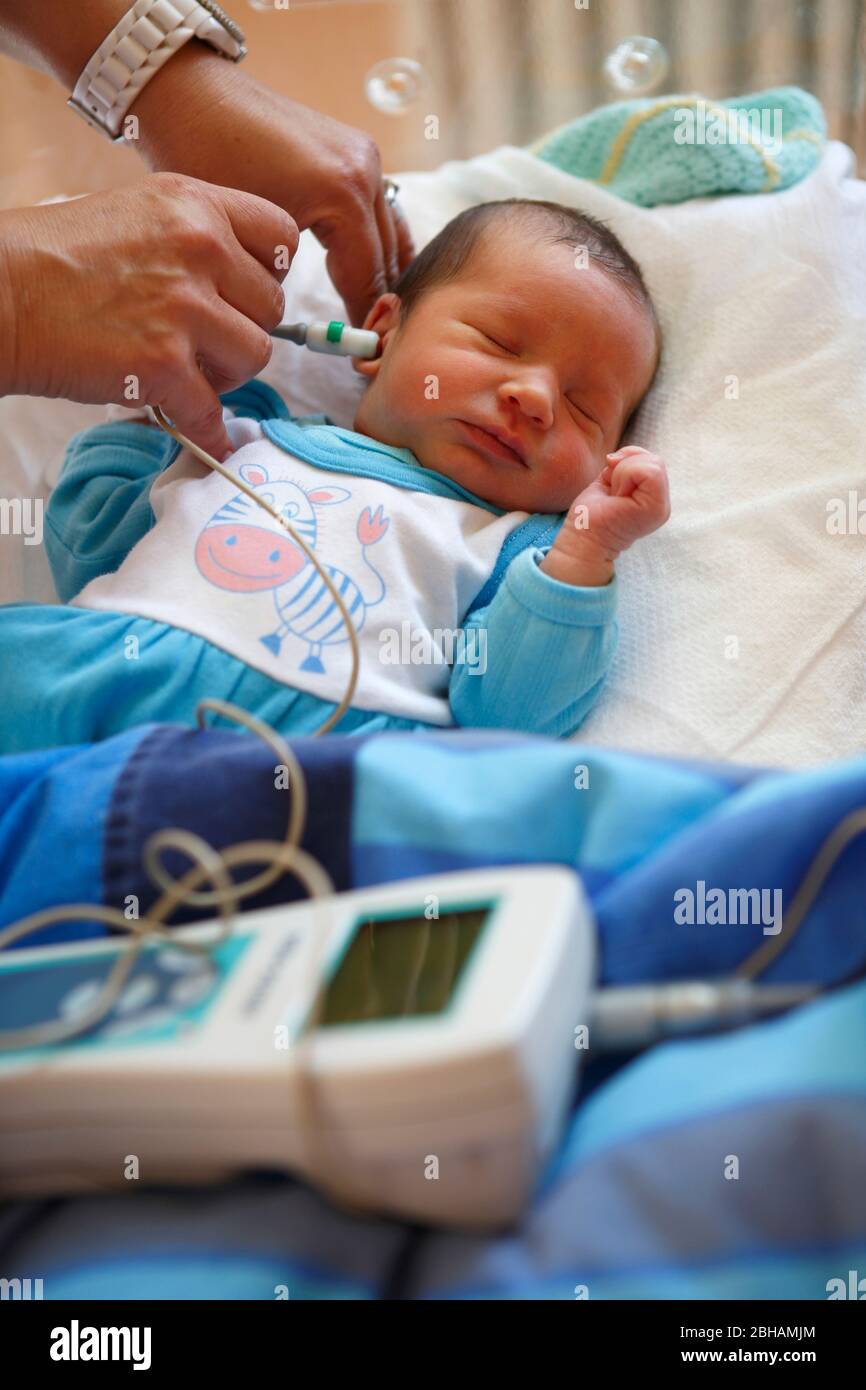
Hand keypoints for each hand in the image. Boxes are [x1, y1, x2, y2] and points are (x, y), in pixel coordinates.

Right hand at [0, 174, 296, 458]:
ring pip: (254, 357)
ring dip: (227, 374)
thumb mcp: (137, 212)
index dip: (269, 274)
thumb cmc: (54, 256)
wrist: (1, 290)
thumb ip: (193, 238)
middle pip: (271, 306)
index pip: (280, 237)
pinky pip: (211, 410)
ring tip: (190, 373)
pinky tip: (201, 432)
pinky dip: (206, 429)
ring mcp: (184, 307)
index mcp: (195, 204)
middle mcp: (199, 248)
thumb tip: (234, 285)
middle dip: (243, 330)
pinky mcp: (163, 362)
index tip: (247, 295)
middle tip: (208, 342)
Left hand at [133, 44, 415, 327]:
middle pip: (389, 258)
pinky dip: (376, 244)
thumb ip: (281, 282)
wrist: (192, 96)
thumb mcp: (243, 234)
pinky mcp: (354, 149)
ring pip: (391, 234)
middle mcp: (365, 170)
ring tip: (373, 317)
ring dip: (384, 275)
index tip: (362, 356)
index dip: (364, 321)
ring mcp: (364, 155)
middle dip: (382, 303)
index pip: (368, 277)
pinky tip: (367, 274)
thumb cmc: (205, 159)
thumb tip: (302, 326)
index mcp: (343, 192)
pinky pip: (378, 210)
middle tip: (371, 346)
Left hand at [541, 447, 670, 585]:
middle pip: (654, 459)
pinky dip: (625, 476)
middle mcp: (662, 504)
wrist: (583, 540)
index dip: (627, 461)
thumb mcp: (611, 479)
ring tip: (615, 496)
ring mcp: (662, 508)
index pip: (651, 460)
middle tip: (613, 492)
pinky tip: (617, 497)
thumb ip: (625, 463)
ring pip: (652, 463)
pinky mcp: (656, 509)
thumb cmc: (591, 513)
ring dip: (623, 473)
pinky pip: (648, 472)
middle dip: (625, 467)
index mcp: (653, 497)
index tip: (611, 484)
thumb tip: (616, 457)